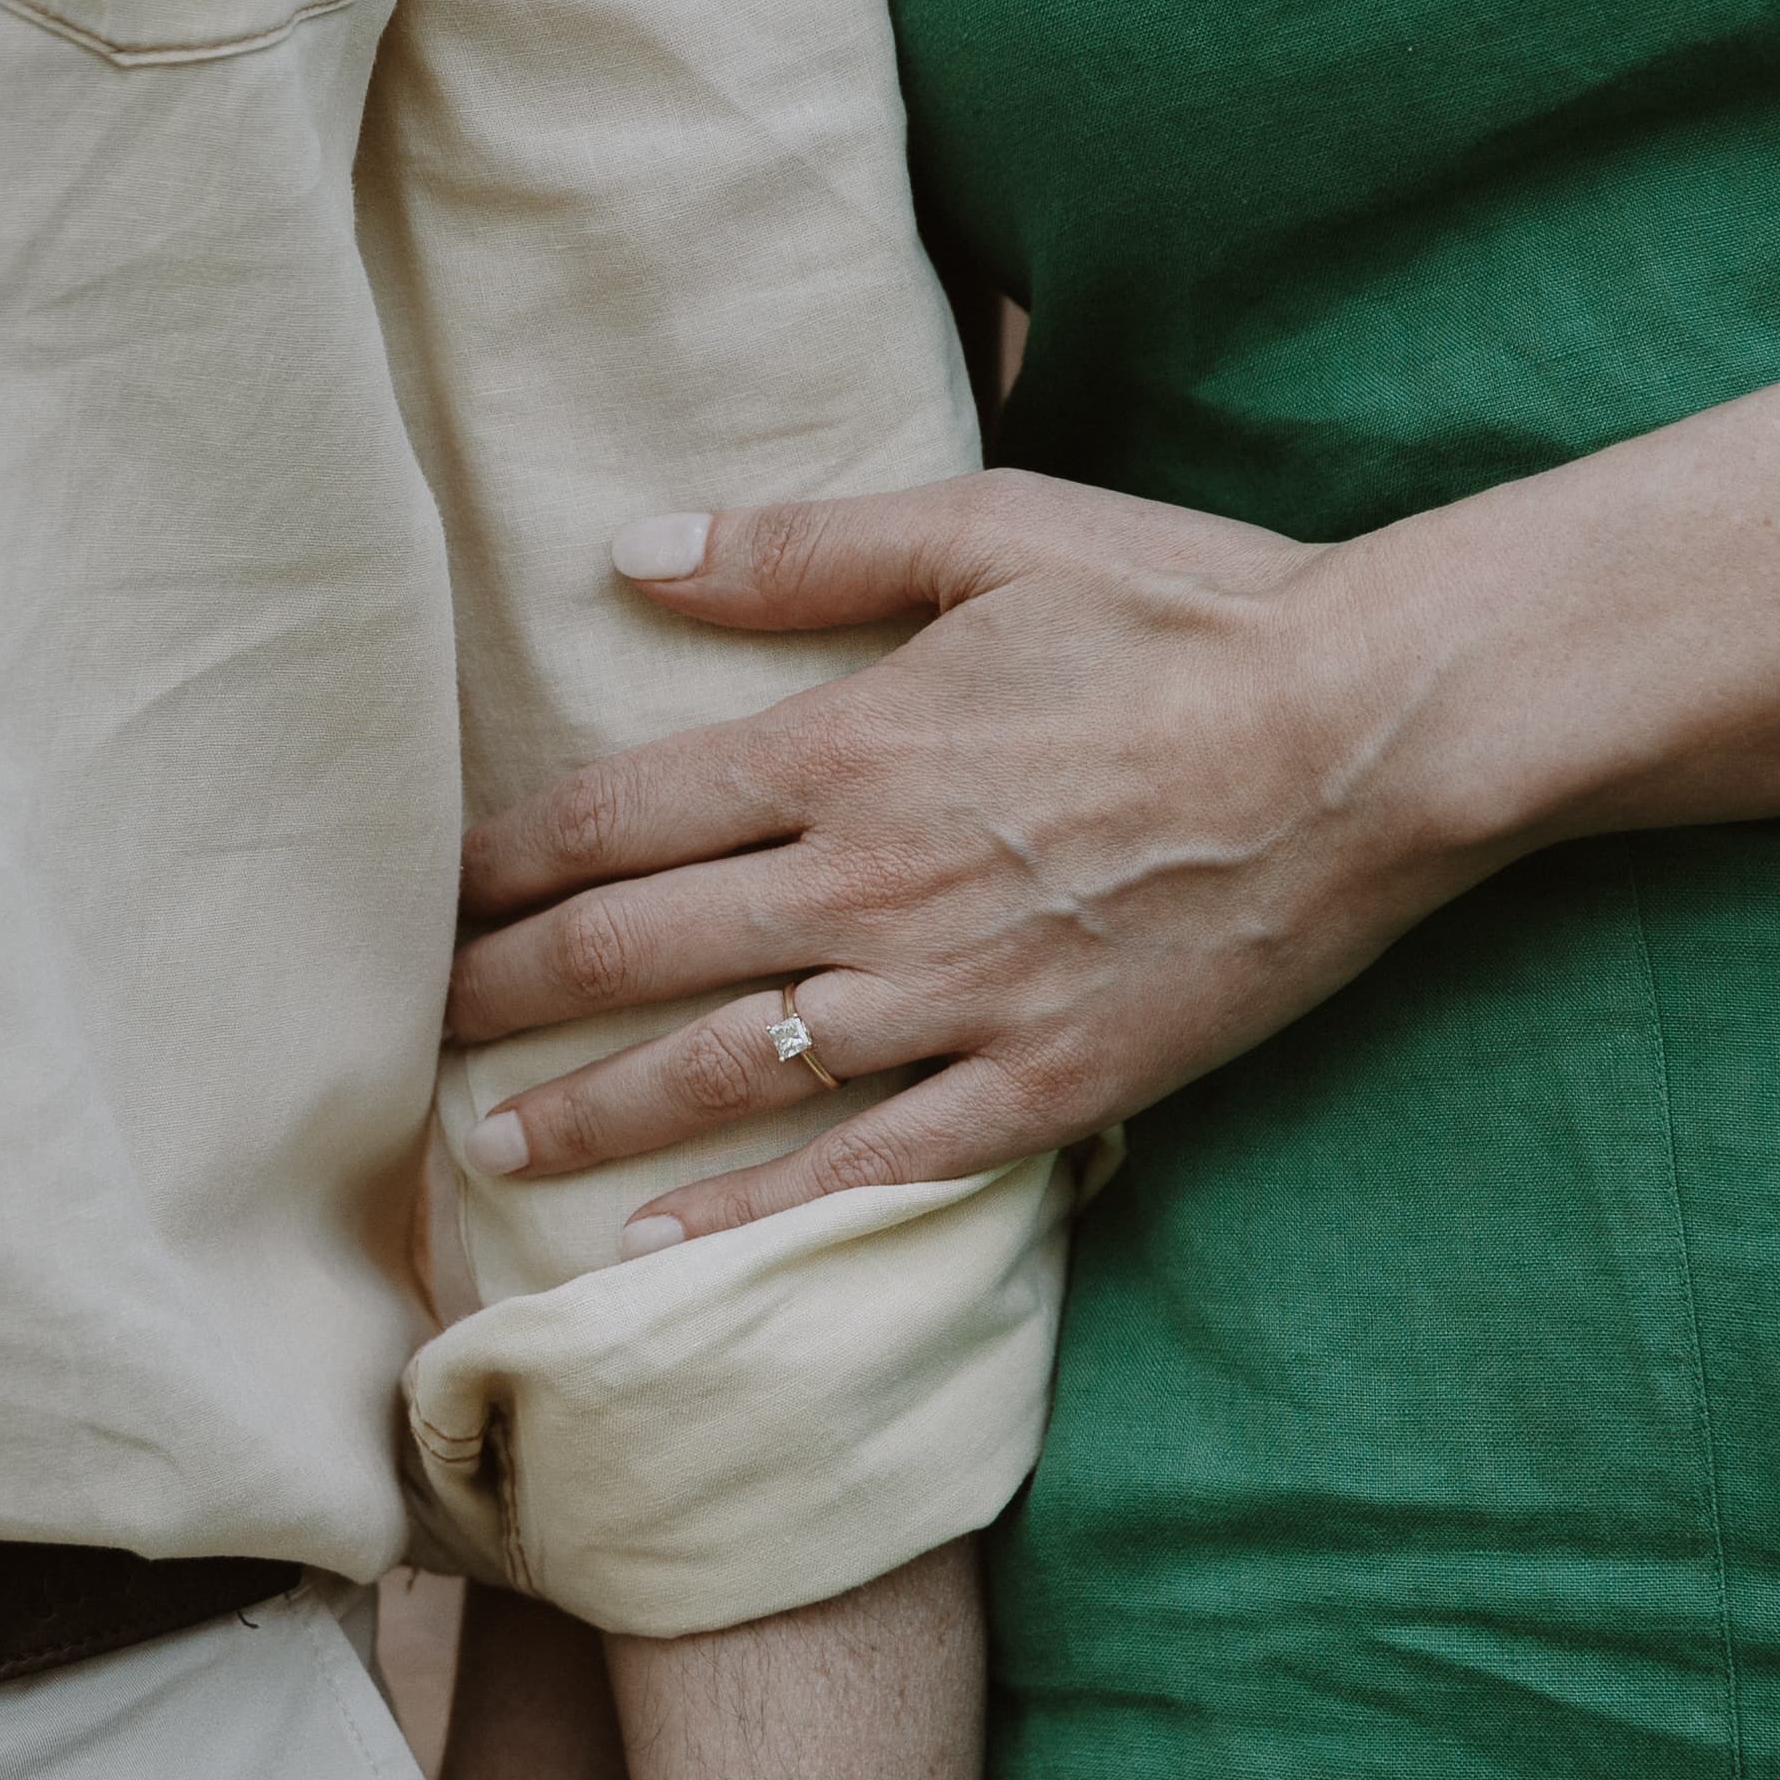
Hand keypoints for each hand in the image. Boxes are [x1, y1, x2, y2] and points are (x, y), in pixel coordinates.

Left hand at [449, 471, 1499, 1239]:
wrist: (1372, 738)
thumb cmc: (1192, 612)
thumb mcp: (994, 528)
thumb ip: (803, 550)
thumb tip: (634, 551)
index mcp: (845, 748)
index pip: (613, 820)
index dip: (496, 870)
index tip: (419, 903)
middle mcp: (869, 886)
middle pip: (629, 957)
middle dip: (498, 1000)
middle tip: (406, 1038)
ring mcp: (952, 998)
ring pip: (719, 1074)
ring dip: (589, 1118)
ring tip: (492, 1153)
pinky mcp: (1039, 1085)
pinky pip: (864, 1168)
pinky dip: (751, 1216)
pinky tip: (659, 1252)